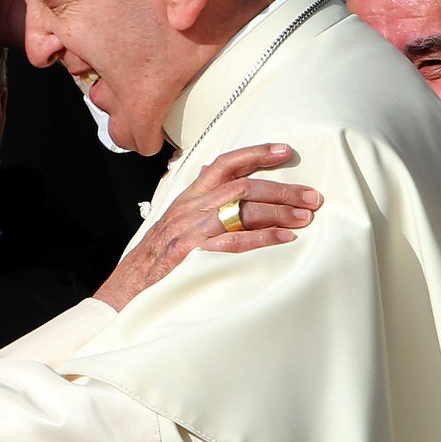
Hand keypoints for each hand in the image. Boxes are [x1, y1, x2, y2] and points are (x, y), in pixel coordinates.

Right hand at [94, 144, 321, 310]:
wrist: (127, 291)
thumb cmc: (155, 260)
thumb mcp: (174, 222)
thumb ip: (198, 202)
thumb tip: (215, 173)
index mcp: (188, 198)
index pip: (224, 164)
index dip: (255, 154)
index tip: (285, 151)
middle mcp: (190, 208)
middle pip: (242, 186)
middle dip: (282, 190)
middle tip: (313, 197)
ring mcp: (191, 230)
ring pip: (241, 209)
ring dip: (279, 211)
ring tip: (306, 217)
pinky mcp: (192, 254)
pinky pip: (234, 241)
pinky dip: (262, 238)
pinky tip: (285, 239)